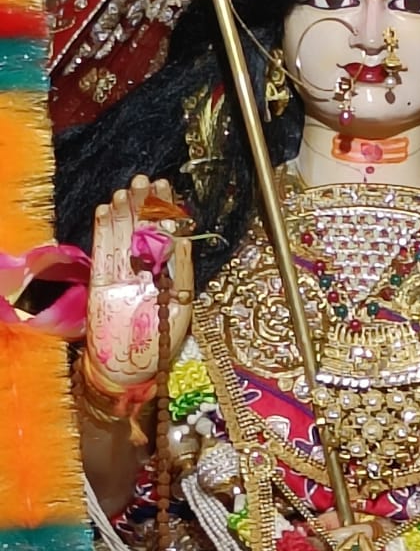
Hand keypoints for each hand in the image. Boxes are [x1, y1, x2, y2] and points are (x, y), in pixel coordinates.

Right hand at [85, 175, 192, 390]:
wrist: (129, 370)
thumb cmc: (159, 345)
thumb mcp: (181, 306)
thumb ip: (181, 273)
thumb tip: (186, 240)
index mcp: (169, 274)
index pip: (169, 235)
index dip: (167, 212)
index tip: (168, 189)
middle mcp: (146, 271)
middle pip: (145, 229)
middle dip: (146, 204)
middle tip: (147, 179)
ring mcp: (123, 275)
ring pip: (123, 235)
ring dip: (125, 211)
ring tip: (127, 190)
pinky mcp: (102, 283)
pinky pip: (102, 251)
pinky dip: (103, 230)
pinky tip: (106, 210)